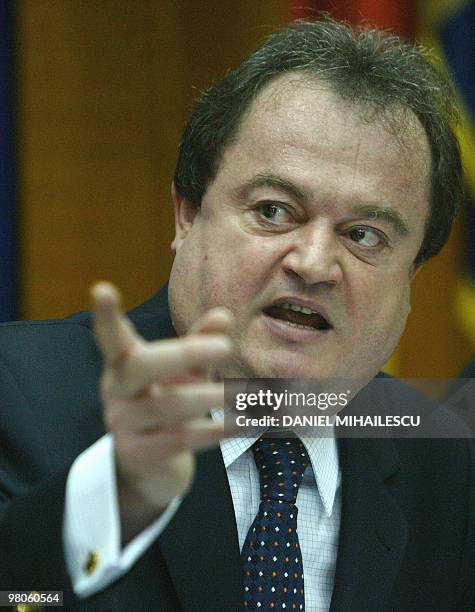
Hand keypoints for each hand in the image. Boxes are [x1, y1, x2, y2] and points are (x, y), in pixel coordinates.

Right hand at [91, 282, 232, 540]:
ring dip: (209, 398)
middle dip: (185, 353)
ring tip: (242, 394)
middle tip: (226, 346)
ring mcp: (123, 424)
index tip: (102, 289)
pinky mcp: (138, 454)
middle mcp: (117, 391)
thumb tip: (224, 315)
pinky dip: (212, 431)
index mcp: (124, 365)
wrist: (152, 468)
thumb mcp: (185, 373)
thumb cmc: (168, 405)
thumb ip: (201, 344)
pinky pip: (178, 438)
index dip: (106, 315)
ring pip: (168, 405)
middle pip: (143, 365)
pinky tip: (238, 424)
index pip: (111, 337)